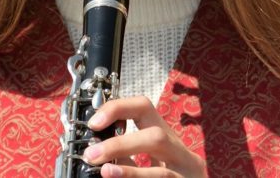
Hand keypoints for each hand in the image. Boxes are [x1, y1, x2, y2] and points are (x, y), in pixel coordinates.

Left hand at [80, 96, 205, 176]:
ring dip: (129, 173)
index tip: (94, 123)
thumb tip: (97, 148)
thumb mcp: (152, 161)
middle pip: (157, 138)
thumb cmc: (171, 176)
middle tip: (92, 154)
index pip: (144, 108)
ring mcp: (187, 175)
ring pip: (161, 173)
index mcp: (167, 138)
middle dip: (121, 145)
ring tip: (105, 172)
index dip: (118, 109)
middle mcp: (181, 154)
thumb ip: (128, 155)